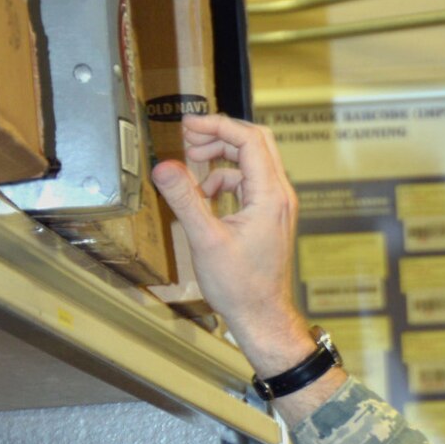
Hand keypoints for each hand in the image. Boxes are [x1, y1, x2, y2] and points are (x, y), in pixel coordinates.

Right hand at [151, 114, 310, 373]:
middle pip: (255, 143)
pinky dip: (227, 181)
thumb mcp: (206, 240)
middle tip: (190, 140)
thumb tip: (164, 167)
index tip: (188, 127)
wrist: (262, 317)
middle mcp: (280, 196)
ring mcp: (279, 207)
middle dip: (220, 135)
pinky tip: (206, 197)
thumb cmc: (241, 288)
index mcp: (270, 196)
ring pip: (253, 162)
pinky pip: (250, 184)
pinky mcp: (272, 217)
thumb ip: (185, 199)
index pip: (248, 139)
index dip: (216, 125)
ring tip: (193, 170)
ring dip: (222, 159)